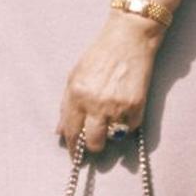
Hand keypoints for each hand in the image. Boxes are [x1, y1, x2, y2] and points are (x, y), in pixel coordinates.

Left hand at [57, 12, 160, 153]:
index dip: (73, 147)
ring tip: (111, 118)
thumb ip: (66, 105)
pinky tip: (125, 106)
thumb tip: (60, 132)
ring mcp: (117, 106)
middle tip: (95, 140)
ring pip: (112, 139)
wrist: (128, 38)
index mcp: (77, 94)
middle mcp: (96, 103)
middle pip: (93, 143)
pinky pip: (130, 128)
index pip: (71, 131)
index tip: (75, 156)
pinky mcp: (136, 106)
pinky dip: (127, 123)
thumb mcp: (75, 75)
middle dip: (93, 145)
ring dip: (111, 134)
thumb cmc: (99, 54)